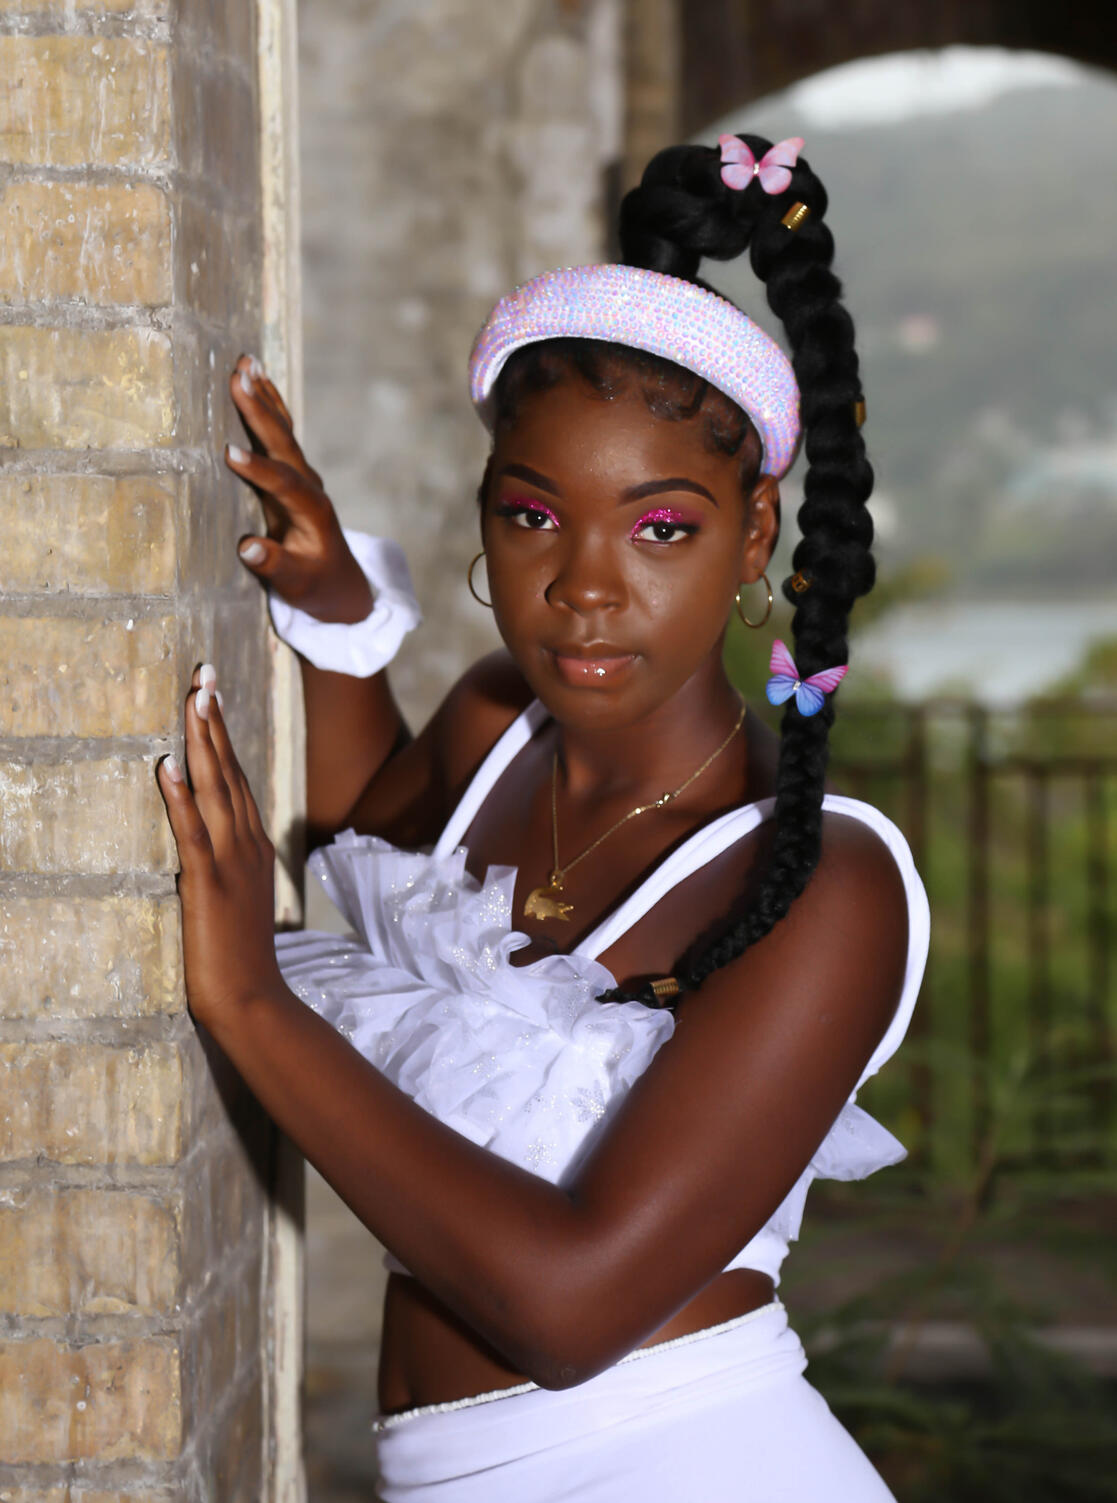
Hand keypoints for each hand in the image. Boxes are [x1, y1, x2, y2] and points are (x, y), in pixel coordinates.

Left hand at [157, 663, 284, 1032]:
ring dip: (202, 742)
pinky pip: (192, 833)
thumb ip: (228, 863)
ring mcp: (230, 862)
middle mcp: (246, 844)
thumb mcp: (240, 898)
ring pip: (215, 789)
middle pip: (228, 770)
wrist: (254, 999)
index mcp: (253, 845)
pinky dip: (181, 797)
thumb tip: (204, 839)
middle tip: (202, 674)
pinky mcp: (208, 884)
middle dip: (213, 720)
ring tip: (193, 699)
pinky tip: (169, 766)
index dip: (222, 734)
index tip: (211, 694)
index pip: (236, 777)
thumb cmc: (240, 956)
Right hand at [226, 354, 373, 623]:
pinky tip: (255, 378)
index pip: (283, 484)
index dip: (258, 469)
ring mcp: (304, 477)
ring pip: (283, 431)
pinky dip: (268, 406)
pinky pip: (280, 434)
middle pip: (284, 444)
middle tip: (237, 378)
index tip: (228, 452)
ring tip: (244, 363)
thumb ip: (275, 566)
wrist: (340, 585)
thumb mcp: (297, 585)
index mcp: (312, 512)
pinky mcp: (294, 475)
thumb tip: (248, 547)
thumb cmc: (316, 587)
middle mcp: (311, 487)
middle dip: (260, 411)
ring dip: (264, 397)